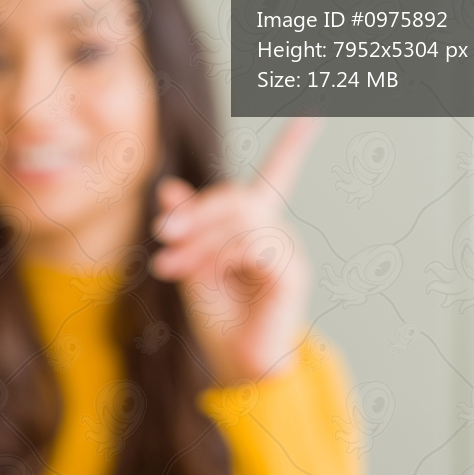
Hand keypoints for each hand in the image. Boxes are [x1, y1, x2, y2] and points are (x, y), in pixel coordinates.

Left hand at [151, 118, 321, 384]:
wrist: (234, 365)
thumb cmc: (217, 317)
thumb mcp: (190, 262)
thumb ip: (185, 226)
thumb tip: (168, 189)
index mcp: (256, 226)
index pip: (279, 173)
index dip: (296, 142)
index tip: (312, 108)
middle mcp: (276, 231)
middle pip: (237, 196)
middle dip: (195, 214)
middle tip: (160, 236)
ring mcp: (287, 250)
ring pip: (239, 220)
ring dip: (198, 242)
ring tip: (169, 268)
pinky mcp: (290, 272)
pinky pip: (250, 245)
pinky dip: (217, 258)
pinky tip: (203, 277)